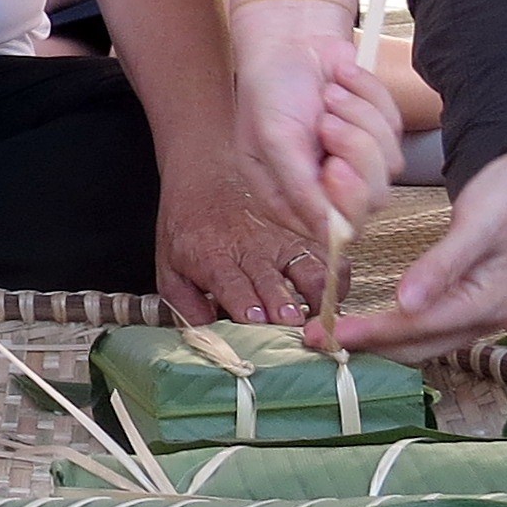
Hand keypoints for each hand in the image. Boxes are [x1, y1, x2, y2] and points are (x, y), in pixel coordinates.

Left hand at [154, 166, 319, 326]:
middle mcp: (251, 251)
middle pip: (272, 283)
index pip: (231, 284)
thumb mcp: (169, 265)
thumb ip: (184, 305)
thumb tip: (208, 336)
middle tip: (293, 324)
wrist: (206, 170)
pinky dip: (336, 278)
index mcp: (213, 258)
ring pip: (308, 269)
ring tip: (321, 317)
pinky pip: (329, 257)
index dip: (245, 303)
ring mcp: (281, 241)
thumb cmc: (188, 226)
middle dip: (283, 306)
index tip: (257, 319)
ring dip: (317, 295)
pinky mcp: (302, 234)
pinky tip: (334, 296)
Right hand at [229, 4, 406, 236]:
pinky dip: (370, 98)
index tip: (335, 166)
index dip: (345, 201)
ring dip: (358, 119)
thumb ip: (299, 189)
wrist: (291, 37)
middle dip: (354, 151)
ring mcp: (355, 161)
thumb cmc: (270, 87)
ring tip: (328, 97)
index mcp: (290, 199)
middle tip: (326, 122)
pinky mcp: (377, 133)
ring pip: (388, 164)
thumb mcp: (274, 140)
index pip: (335, 229)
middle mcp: (325, 188)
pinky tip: (342, 84)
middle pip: (371, 200)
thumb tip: (330, 237)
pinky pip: (394, 129)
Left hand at [334, 139, 506, 360]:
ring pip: (423, 342)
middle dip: (367, 346)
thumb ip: (442, 265)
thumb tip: (405, 304)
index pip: (417, 327)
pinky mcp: (474, 300)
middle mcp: (485, 319)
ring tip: (335, 337)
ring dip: (380, 343)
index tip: (331, 333)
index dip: (372, 333)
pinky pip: (430, 327)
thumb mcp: (478, 224)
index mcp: (486, 303)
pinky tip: (373, 323)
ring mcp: (481, 313)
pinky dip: (398, 330)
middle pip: (418, 346)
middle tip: (316, 340)